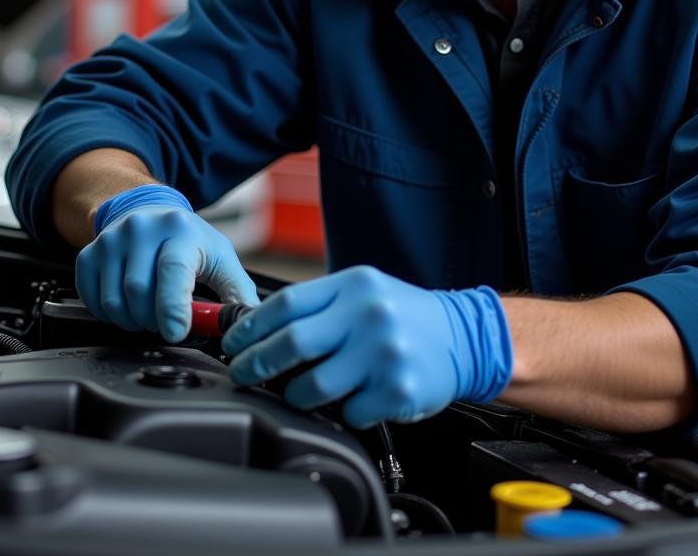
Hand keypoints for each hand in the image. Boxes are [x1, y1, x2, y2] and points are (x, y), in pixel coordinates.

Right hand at [75, 184, 258, 341]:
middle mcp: (142, 229)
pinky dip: (109, 315)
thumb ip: (237, 292)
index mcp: (180, 230)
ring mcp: (112, 240)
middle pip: (139, 292)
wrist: (147, 212)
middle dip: (154, 320)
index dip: (173, 307)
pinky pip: (92, 300)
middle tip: (166, 320)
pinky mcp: (89, 253)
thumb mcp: (220, 258)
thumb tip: (248, 325)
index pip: (173, 270)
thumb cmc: (188, 241)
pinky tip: (126, 305)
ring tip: (148, 312)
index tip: (177, 332)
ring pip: (114, 301)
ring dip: (132, 321)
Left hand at [221, 265, 511, 427]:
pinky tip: (350, 400)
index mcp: (354, 285)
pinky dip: (341, 411)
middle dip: (256, 363)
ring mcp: (383, 353)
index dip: (251, 326)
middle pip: (292, 344)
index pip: (287, 304)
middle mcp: (368, 314)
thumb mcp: (364, 292)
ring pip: (312, 386)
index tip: (233, 342)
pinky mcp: (396, 389)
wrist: (464, 336)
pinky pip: (348, 412)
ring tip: (295, 391)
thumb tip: (262, 328)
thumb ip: (320, 306)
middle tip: (242, 373)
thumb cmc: (404, 315)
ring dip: (293, 394)